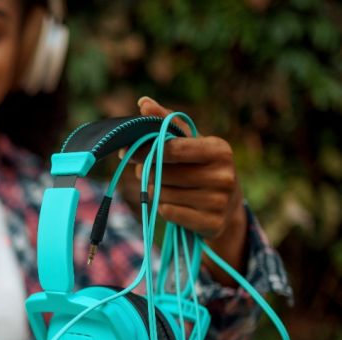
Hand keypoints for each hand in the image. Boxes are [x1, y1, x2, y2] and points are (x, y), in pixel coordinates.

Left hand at [120, 97, 248, 280]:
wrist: (228, 207)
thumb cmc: (201, 167)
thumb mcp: (190, 143)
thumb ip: (167, 122)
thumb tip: (143, 102)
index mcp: (219, 149)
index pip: (172, 149)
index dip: (145, 150)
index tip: (125, 150)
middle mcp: (224, 175)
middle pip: (163, 174)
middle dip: (149, 173)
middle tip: (149, 171)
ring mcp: (220, 202)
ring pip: (163, 195)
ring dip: (156, 191)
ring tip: (169, 188)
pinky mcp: (213, 224)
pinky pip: (169, 213)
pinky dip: (165, 208)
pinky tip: (176, 204)